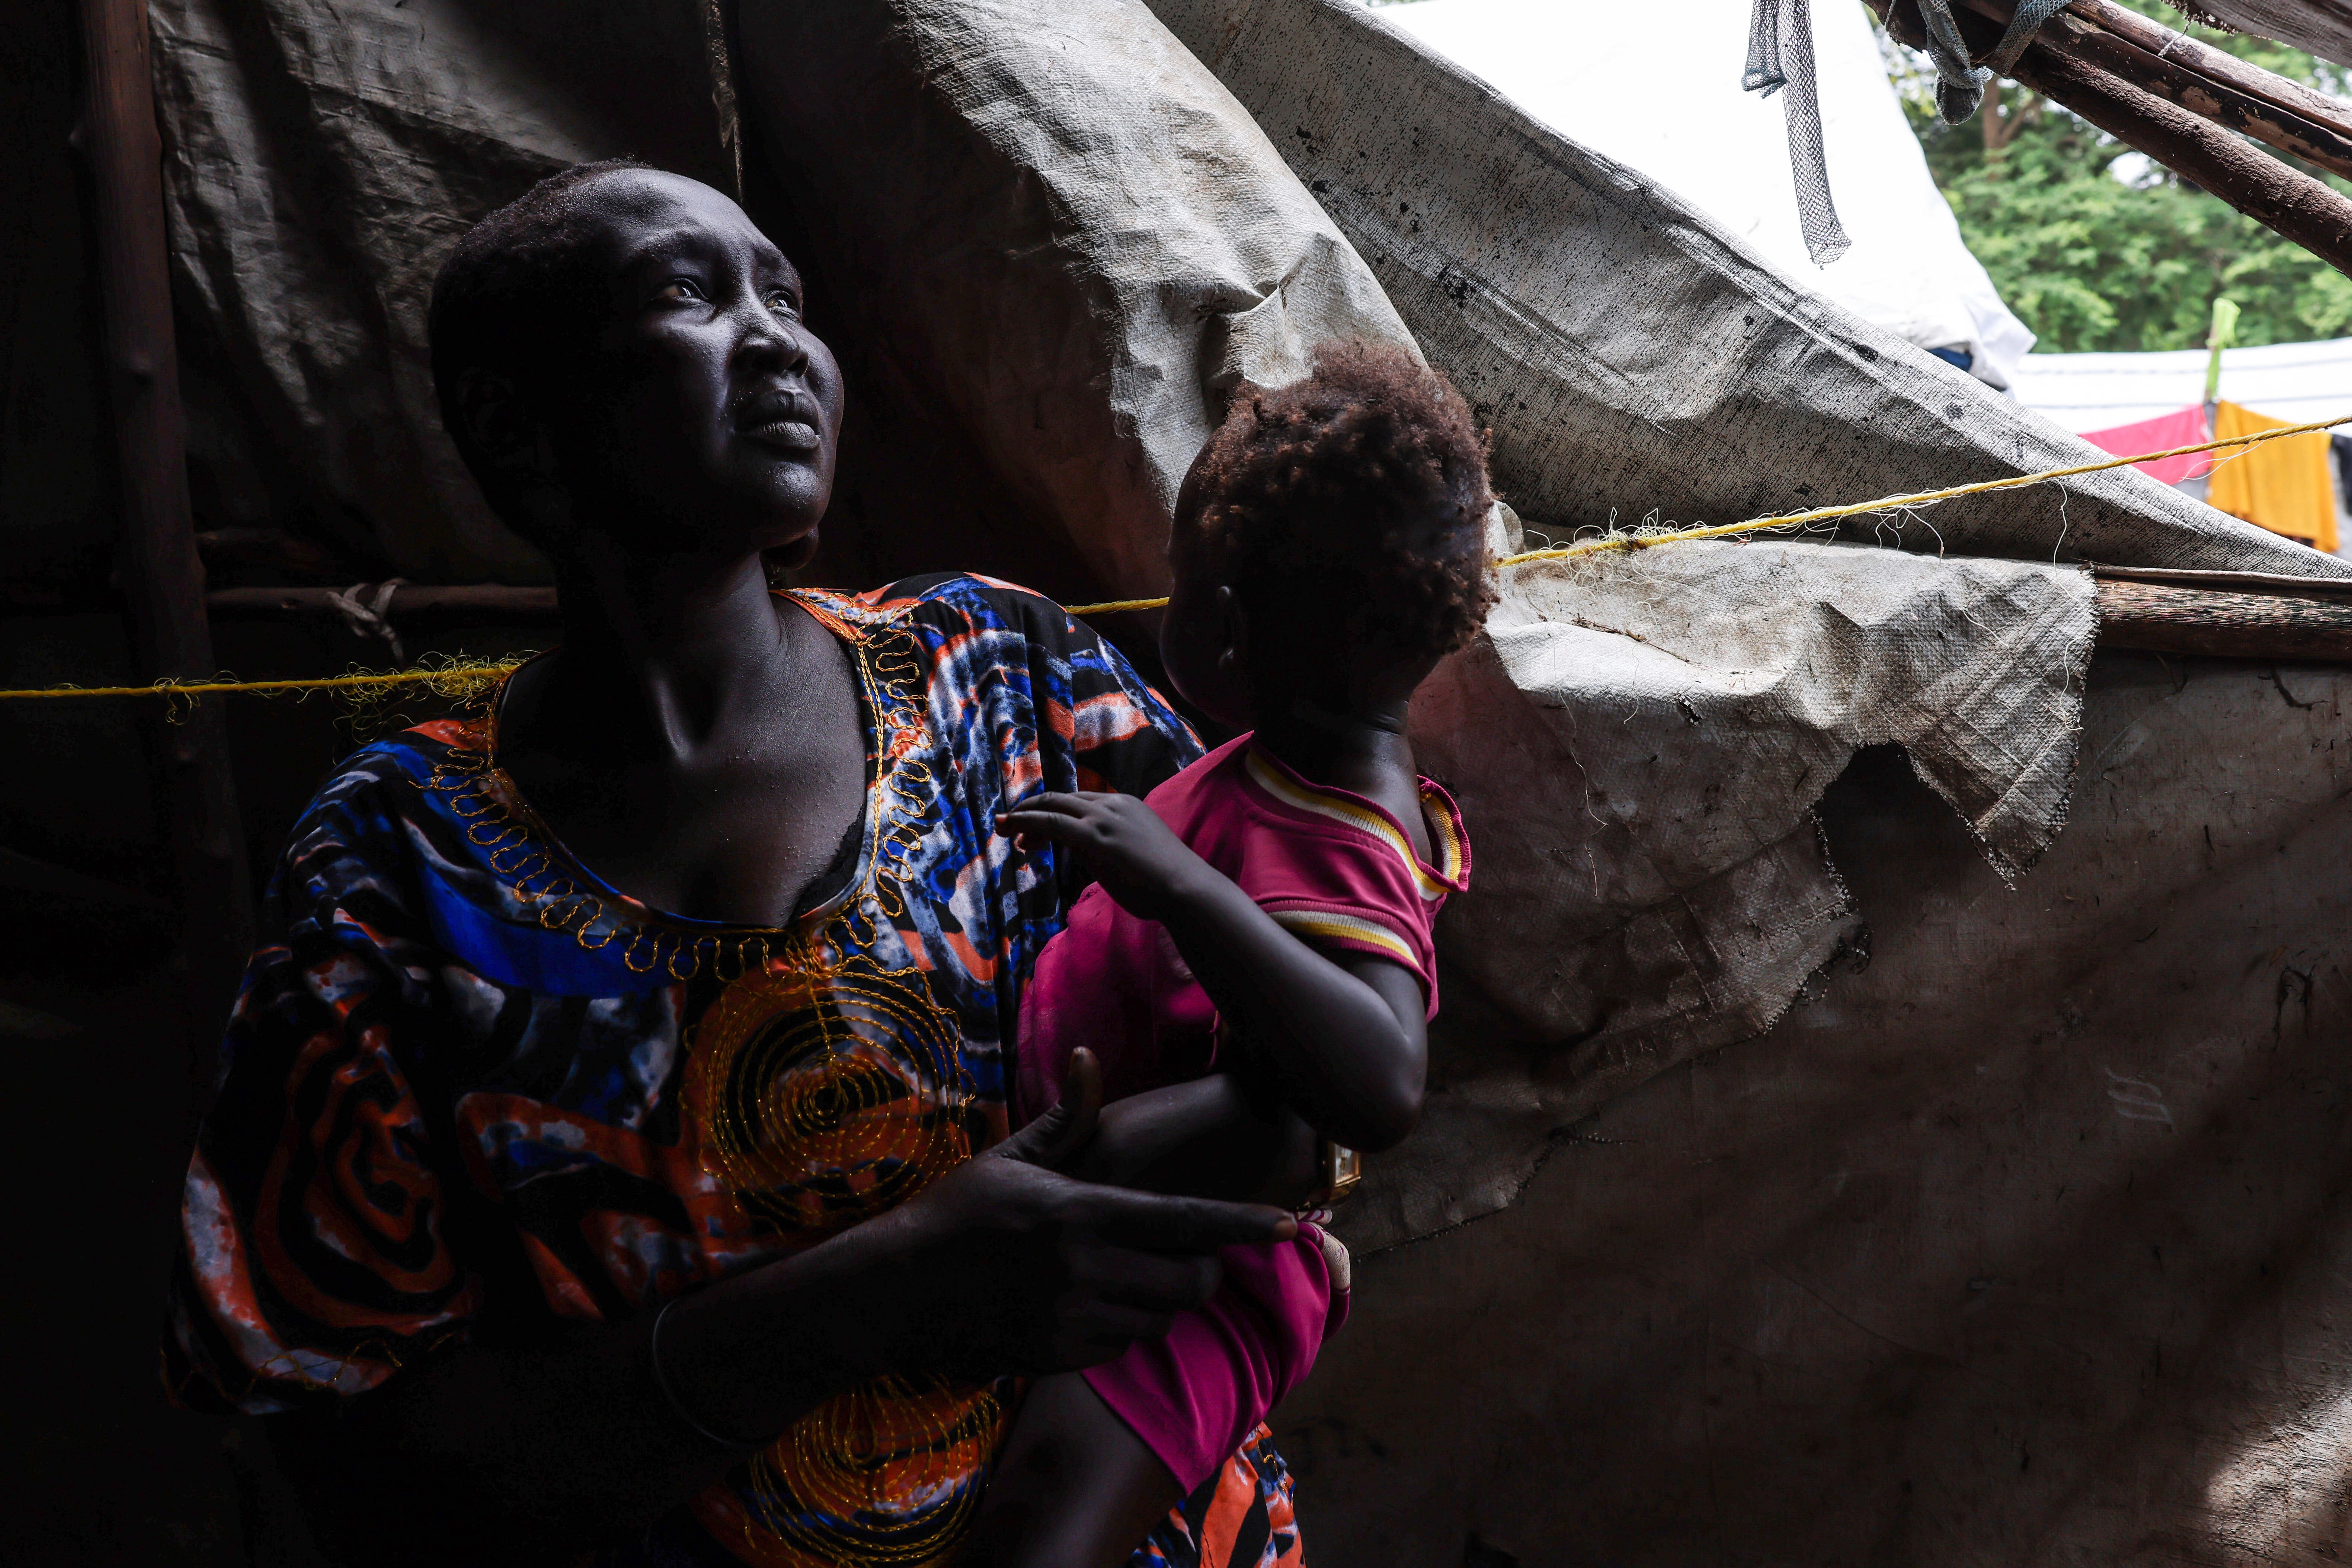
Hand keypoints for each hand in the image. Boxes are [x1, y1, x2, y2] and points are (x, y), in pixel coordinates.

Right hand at [844, 1050, 1295, 1381]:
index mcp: (1084, 1214)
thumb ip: (1064, 1118)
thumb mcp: (1010, 1159)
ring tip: (1122, 1275)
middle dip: (1200, 1270)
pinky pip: (1122, 1348)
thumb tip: (1087, 1055)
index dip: (1243, 1225)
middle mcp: (1087, 1270)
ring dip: (1159, 1302)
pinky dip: (1121, 1331)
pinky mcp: (1058, 1357)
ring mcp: (1073, 1319)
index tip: (1289, 1224)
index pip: (1185, 1220)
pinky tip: (1087, 1306)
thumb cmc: (958, 1214)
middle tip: (1182, 1254)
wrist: (897, 1291)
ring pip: (1160, 1319)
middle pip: (1190, 1282)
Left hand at [996, 791, 1211, 922]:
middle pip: (1061, 799)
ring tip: (1002, 828)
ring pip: (1053, 806)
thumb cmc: (1164, 884)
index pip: (1078, 803)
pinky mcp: (1097, 836)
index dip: (1051, 813)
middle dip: (1031, 809)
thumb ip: (1107, 849)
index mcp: (1125, 806)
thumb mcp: (1132, 857)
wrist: (1186, 890)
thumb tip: (1087, 852)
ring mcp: (1105, 818)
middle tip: (1008, 826)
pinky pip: (1053, 822)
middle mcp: (1113, 805)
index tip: (1033, 833)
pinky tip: (1012, 829)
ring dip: (1023, 815)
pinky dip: (1028, 822)